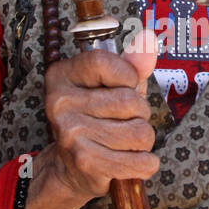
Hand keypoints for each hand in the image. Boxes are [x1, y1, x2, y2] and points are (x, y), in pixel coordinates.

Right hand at [24, 29, 159, 208]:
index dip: (127, 76)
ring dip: (143, 141)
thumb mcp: (112, 86)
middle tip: (123, 122)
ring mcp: (72, 133)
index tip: (126, 87)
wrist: (71, 169)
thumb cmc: (97, 121)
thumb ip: (132, 64)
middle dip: (140, 115)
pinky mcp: (86, 162)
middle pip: (130, 101)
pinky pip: (140, 161)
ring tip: (124, 143)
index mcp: (62, 76)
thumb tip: (148, 38)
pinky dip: (145, 164)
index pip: (103, 62)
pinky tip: (131, 162)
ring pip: (140, 132)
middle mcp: (61, 103)